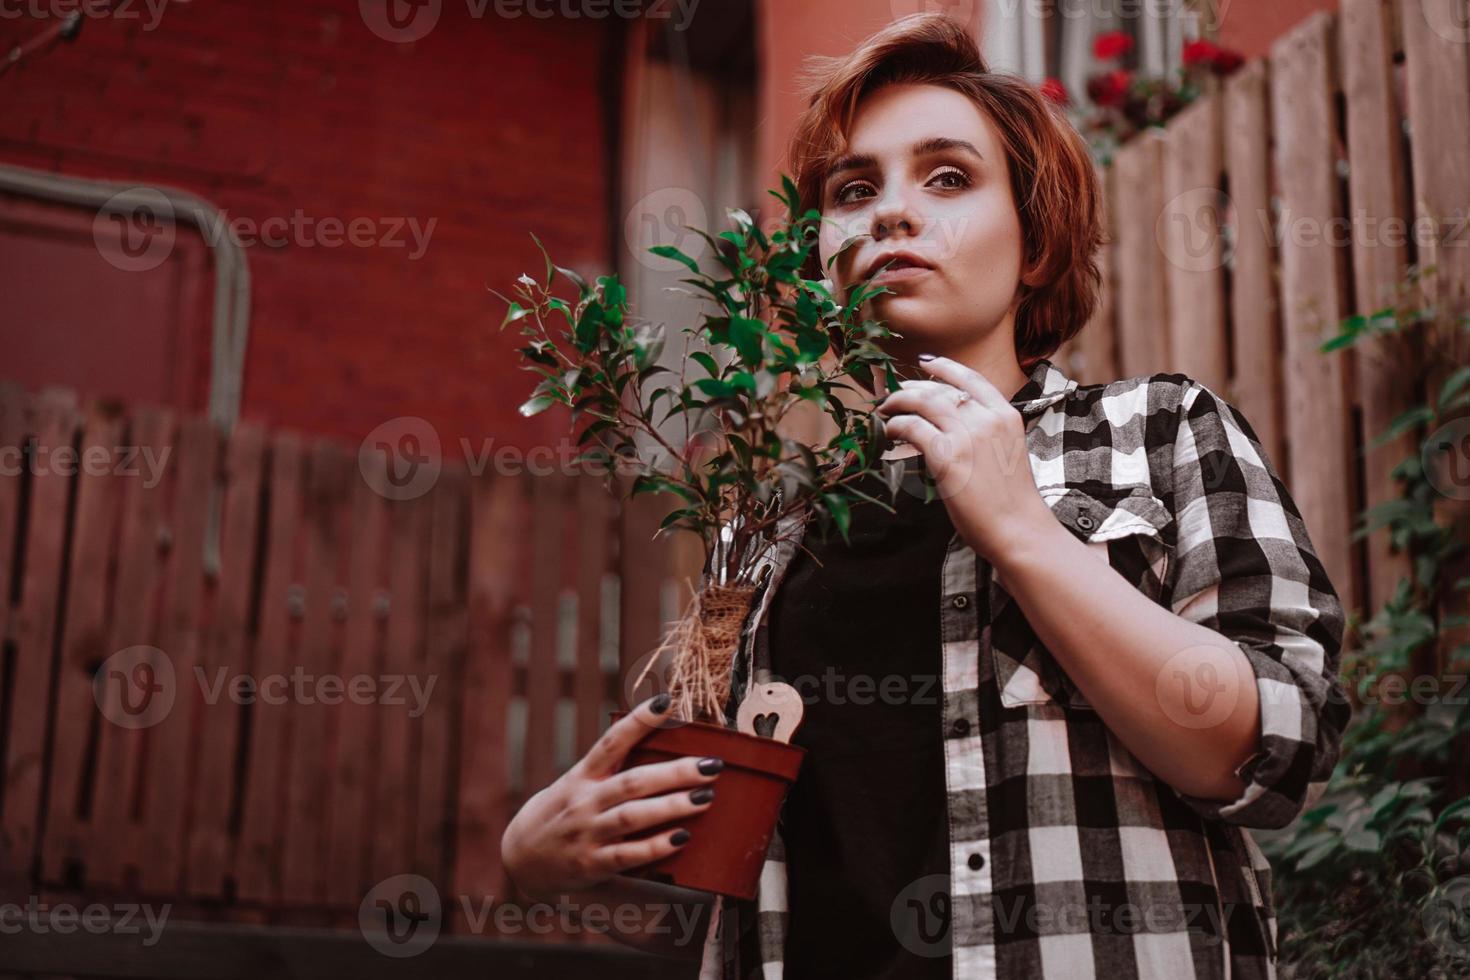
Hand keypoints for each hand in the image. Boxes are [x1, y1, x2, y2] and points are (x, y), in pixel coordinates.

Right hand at [500, 694, 722, 901]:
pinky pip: (626, 855)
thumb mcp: (576, 784)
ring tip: (705, 797)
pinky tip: (681, 838)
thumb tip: (661, 748)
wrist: (519, 859)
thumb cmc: (561, 815)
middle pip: (632, 781)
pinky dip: (654, 847)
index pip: (611, 742)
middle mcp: (584, 801)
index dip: (638, 721)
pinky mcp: (591, 864)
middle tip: (711, 764)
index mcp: (583, 776)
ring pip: (632, 816)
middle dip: (674, 772)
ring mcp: (587, 833)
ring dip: (671, 806)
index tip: (666, 702)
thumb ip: (610, 770)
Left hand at [876, 355, 1053, 561]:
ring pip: (922, 402)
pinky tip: (888, 432)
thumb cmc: (1012, 502)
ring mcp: (967, 435)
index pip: (971, 378)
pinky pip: (912, 427)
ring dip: (898, 402)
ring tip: (884, 410)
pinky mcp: (947, 455)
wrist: (1018, 529)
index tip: (926, 363)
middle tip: (895, 394)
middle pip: (940, 389)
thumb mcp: (1006, 453)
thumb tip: (953, 428)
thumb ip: (985, 434)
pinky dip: (895, 426)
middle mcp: (987, 418)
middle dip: (912, 388)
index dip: (945, 367)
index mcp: (1006, 415)